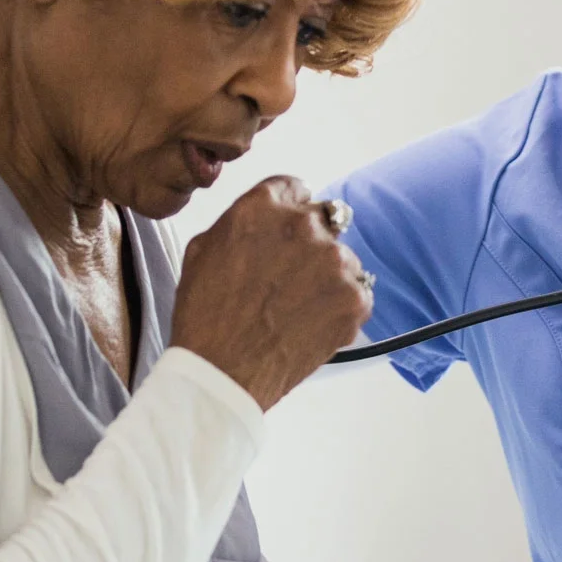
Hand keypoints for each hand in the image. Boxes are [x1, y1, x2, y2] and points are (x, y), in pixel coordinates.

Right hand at [171, 177, 370, 410]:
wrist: (223, 373)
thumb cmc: (207, 317)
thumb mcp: (204, 248)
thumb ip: (243, 220)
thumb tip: (267, 213)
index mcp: (264, 207)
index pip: (294, 188)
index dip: (290, 210)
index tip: (289, 231)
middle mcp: (305, 226)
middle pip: (323, 220)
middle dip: (310, 244)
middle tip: (290, 278)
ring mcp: (335, 262)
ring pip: (342, 258)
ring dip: (327, 276)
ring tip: (296, 308)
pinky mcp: (355, 297)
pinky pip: (358, 292)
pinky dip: (341, 306)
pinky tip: (311, 322)